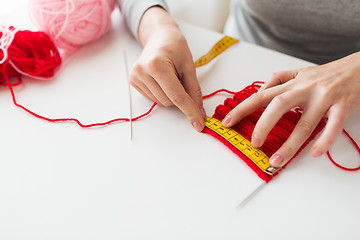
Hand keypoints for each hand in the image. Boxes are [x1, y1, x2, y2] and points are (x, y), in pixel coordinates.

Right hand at [130, 7, 205, 131]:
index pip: (176, 96)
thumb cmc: (175, 47)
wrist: (159, 36)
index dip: (190, 111)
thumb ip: (194, 90)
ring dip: (171, 96)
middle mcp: (142, 71)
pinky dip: (163, 93)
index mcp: (157, 65)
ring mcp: (135, 77)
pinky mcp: (133, 81)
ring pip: (161, 102)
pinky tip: (162, 80)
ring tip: (170, 76)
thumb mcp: (189, 66)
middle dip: (180, 98)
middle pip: (168, 101)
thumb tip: (199, 111)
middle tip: (182, 80)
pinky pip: (154, 99)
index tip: (199, 123)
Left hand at [222, 52, 359, 167]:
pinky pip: (333, 125)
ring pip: (304, 122)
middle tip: (254, 143)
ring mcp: (324, 97)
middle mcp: (305, 89)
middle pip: (278, 105)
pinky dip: (325, 140)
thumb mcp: (300, 72)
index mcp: (292, 83)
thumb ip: (279, 80)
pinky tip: (315, 153)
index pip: (261, 95)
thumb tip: (260, 91)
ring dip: (290, 144)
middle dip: (263, 125)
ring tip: (277, 160)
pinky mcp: (343, 106)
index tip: (226, 123)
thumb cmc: (327, 73)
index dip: (242, 109)